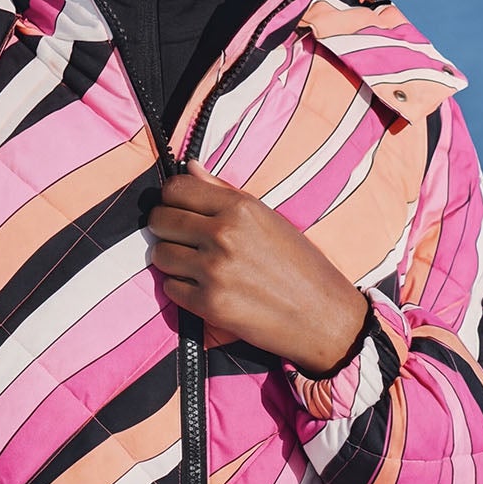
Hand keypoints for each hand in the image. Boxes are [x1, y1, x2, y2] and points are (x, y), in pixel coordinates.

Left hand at [146, 158, 369, 375]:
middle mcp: (223, 235)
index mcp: (240, 209)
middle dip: (165, 228)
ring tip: (195, 265)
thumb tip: (189, 167)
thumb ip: (224, 193)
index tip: (179, 209)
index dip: (172, 198)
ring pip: (160, 255)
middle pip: (160, 220)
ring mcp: (213, 271)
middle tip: (182, 239)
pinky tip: (204, 288)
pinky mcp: (209, 304)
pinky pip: (170, 288)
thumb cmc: (301, 265)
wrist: (323, 316)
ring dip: (171, 260)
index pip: (176, 189)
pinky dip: (181, 289)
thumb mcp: (269, 219)